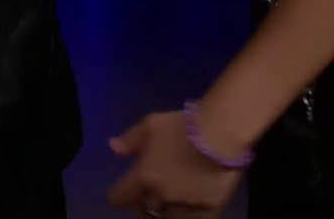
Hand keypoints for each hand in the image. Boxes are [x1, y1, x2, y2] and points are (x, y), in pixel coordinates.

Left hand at [108, 111, 243, 217]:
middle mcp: (161, 195)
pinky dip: (190, 216)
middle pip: (145, 209)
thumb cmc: (182, 126)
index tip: (122, 191)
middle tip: (149, 192)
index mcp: (144, 176)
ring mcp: (186, 205)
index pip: (119, 196)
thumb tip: (113, 147)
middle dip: (144, 201)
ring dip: (166, 211)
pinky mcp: (209, 209)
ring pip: (169, 217)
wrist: (221, 134)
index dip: (118, 195)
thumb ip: (130, 139)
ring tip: (170, 201)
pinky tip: (191, 209)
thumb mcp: (151, 124)